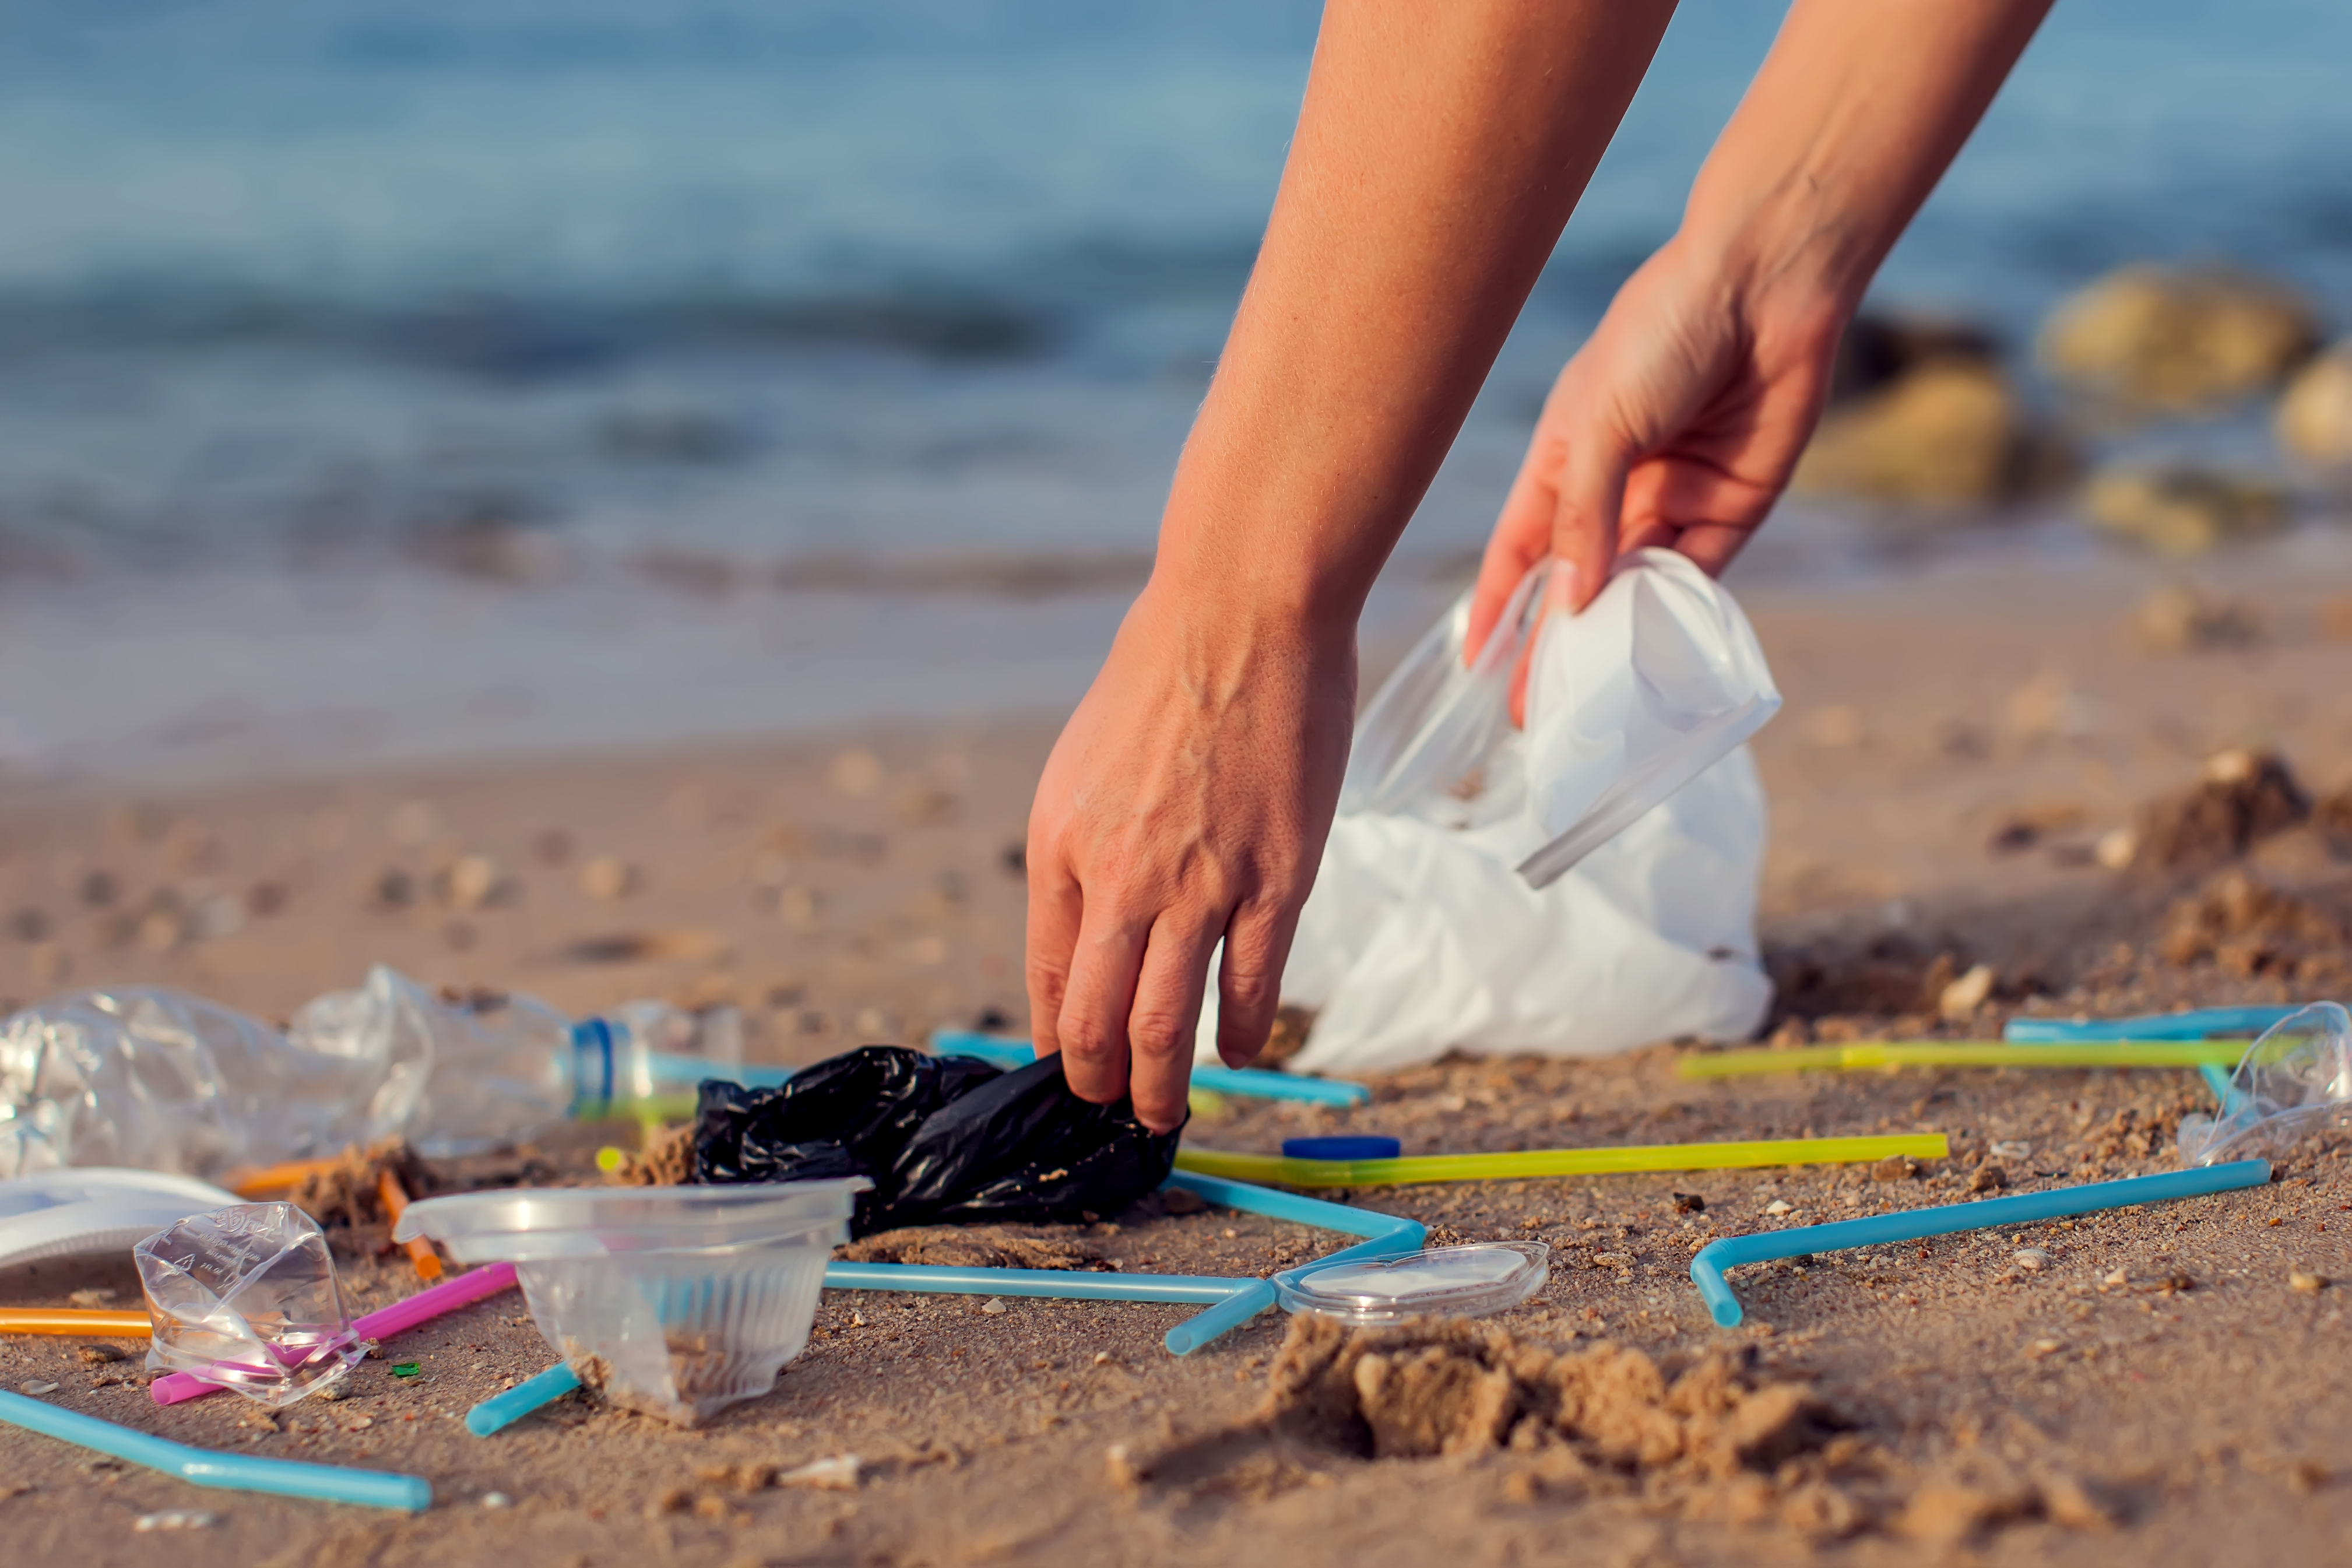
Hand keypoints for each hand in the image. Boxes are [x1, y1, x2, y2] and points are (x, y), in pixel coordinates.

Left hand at [1024, 578, 1355, 1131]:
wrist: (1241, 614)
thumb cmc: (1161, 680)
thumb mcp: (1083, 768)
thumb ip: (1083, 852)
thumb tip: (1090, 929)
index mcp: (1061, 850)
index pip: (1045, 981)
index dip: (1053, 1044)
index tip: (1067, 1074)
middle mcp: (1119, 881)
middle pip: (1095, 1024)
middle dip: (1098, 1087)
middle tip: (1111, 1113)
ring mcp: (1199, 886)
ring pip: (1165, 1026)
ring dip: (1162, 1089)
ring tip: (1164, 1113)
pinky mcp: (1276, 880)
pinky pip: (1251, 988)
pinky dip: (1240, 1036)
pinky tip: (1240, 1052)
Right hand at [1464, 234, 1845, 711]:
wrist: (1765, 285)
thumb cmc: (1663, 332)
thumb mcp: (1599, 425)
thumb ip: (1581, 519)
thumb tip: (1567, 607)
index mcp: (1565, 455)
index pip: (1520, 548)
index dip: (1498, 605)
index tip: (1477, 664)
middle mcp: (1615, 485)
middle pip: (1576, 583)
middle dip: (1555, 644)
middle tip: (1536, 714)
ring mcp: (1673, 497)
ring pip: (1634, 588)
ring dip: (1612, 641)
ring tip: (1589, 701)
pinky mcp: (1732, 506)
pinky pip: (1696, 575)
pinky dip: (1673, 615)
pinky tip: (1651, 656)